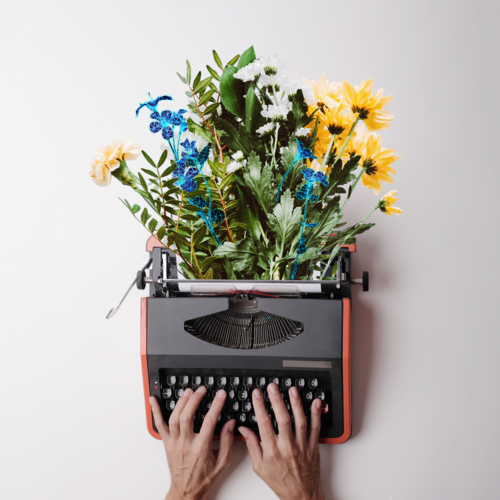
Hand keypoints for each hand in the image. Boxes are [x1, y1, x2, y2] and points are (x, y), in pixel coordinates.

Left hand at [150, 386, 234, 499]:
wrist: (186, 492)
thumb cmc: (203, 478)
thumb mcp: (222, 463)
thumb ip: (227, 441)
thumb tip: (230, 423)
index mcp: (201, 449)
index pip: (209, 421)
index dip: (216, 405)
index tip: (221, 395)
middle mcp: (185, 445)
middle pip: (187, 416)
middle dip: (195, 399)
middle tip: (202, 389)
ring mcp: (174, 443)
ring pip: (174, 418)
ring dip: (181, 402)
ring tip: (188, 391)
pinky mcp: (166, 444)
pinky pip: (159, 425)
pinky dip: (156, 411)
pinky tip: (154, 400)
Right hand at [238, 383, 323, 499]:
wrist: (301, 496)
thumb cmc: (280, 482)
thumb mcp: (259, 467)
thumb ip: (252, 445)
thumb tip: (243, 430)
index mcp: (272, 452)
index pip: (264, 424)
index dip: (260, 407)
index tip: (257, 394)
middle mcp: (288, 447)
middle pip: (283, 419)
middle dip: (277, 400)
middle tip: (273, 387)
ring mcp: (302, 446)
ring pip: (300, 421)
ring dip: (296, 403)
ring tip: (292, 390)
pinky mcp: (313, 446)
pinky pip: (316, 428)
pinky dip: (317, 414)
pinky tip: (316, 402)